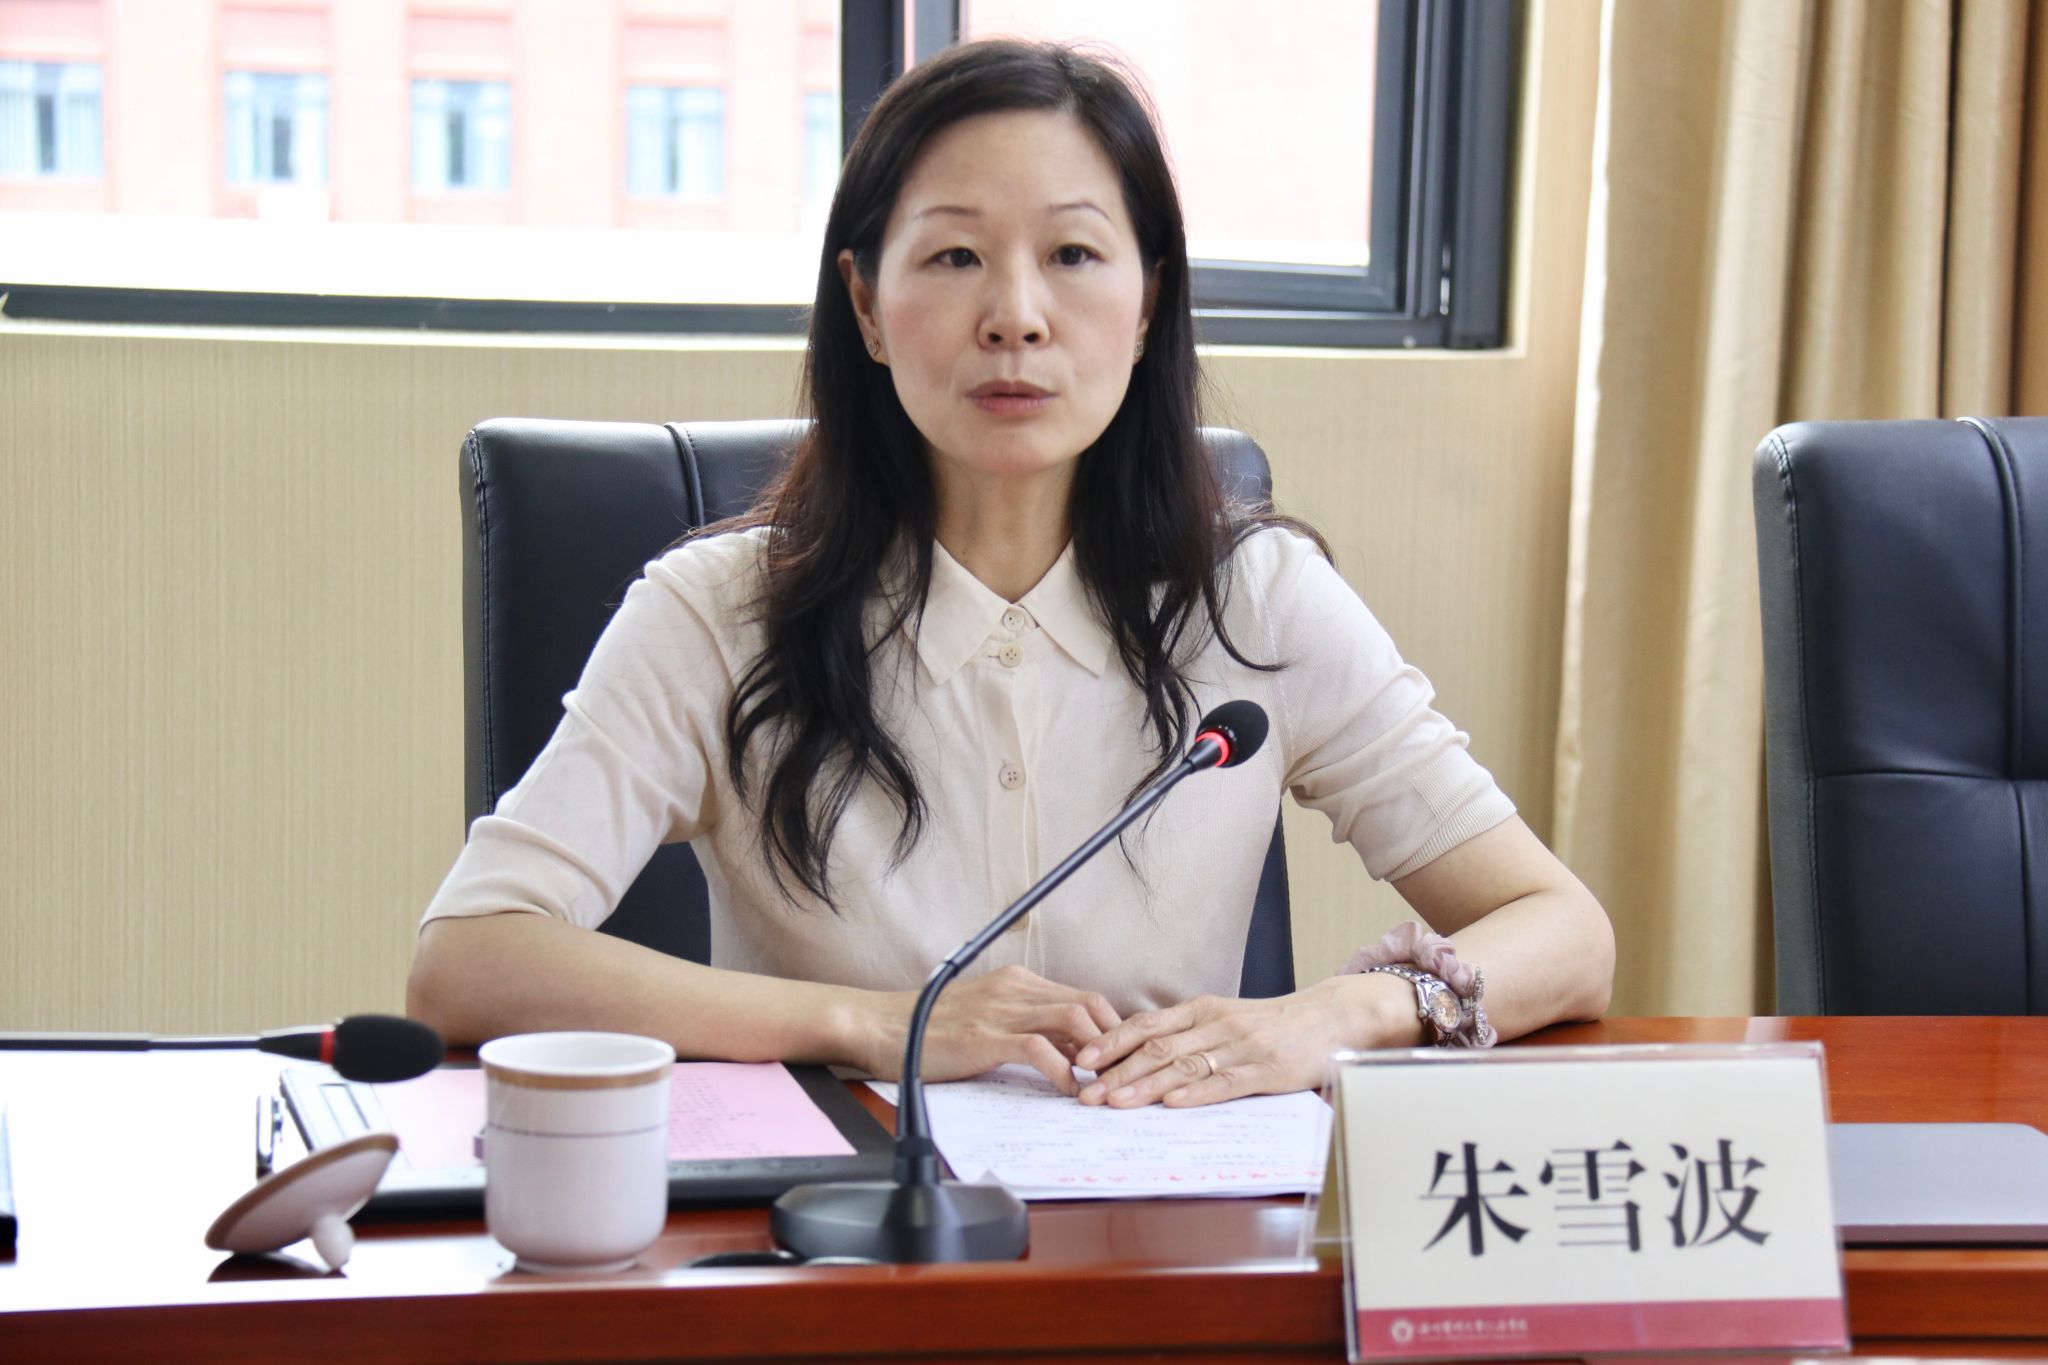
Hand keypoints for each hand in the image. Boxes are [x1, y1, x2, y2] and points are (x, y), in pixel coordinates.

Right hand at [861, 964, 1121, 1096]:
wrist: (881, 1026)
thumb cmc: (931, 1029)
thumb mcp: (987, 1019)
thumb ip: (1027, 1028)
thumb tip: (1069, 1054)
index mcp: (1017, 982)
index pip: (1083, 996)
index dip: (1109, 1028)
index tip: (1119, 1058)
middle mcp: (1015, 989)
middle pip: (1088, 1004)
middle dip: (1112, 1040)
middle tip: (1122, 1074)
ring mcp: (1001, 1011)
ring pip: (1072, 1020)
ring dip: (1094, 1056)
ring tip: (1102, 1085)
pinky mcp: (985, 1036)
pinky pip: (1038, 1049)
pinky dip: (1062, 1071)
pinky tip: (1068, 1090)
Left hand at [1072, 972, 1420, 1107]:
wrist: (1331, 1017)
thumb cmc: (1275, 1024)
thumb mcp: (1226, 1019)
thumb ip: (1189, 1034)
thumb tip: (1141, 1054)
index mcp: (1203, 1010)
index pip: (1146, 1024)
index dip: (1111, 1041)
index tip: (1080, 1059)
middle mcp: (1216, 1024)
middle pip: (1156, 1048)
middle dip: (1115, 1071)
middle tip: (1084, 1092)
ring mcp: (1240, 1047)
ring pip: (1182, 1065)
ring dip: (1144, 1085)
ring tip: (1114, 1102)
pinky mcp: (1266, 1071)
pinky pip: (1225, 1082)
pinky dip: (1196, 1093)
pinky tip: (1173, 1103)